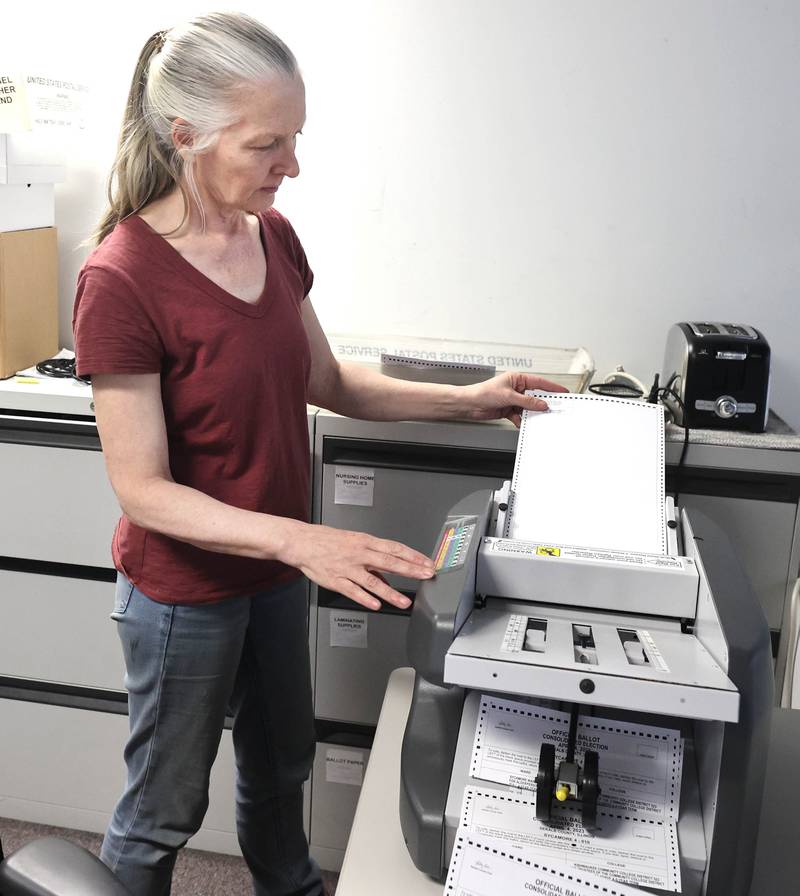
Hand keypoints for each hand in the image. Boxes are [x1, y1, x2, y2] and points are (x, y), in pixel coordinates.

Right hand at [283, 522, 434, 610]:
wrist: (301, 542)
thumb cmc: (326, 539)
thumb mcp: (353, 540)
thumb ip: (371, 556)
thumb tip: (387, 572)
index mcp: (364, 541)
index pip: (394, 548)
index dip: (413, 555)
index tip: (427, 562)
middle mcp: (358, 553)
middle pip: (389, 562)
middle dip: (410, 570)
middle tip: (426, 576)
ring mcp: (347, 568)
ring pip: (372, 581)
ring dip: (390, 592)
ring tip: (404, 601)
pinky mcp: (335, 580)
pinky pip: (353, 591)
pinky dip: (365, 598)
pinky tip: (376, 605)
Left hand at [462, 372, 568, 427]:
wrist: (470, 404)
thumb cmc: (483, 393)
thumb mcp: (509, 396)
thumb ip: (527, 401)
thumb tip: (541, 404)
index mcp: (517, 379)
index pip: (539, 382)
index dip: (552, 387)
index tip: (562, 392)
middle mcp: (516, 388)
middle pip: (535, 396)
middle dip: (542, 403)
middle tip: (553, 408)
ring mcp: (512, 400)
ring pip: (528, 407)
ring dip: (531, 413)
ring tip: (537, 418)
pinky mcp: (508, 410)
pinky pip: (520, 416)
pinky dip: (522, 420)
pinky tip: (522, 422)